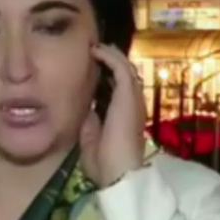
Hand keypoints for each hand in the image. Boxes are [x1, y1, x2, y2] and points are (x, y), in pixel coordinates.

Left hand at [79, 43, 146, 186]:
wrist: (117, 172)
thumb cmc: (104, 162)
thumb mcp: (91, 137)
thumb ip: (91, 120)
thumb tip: (86, 106)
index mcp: (126, 115)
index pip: (119, 88)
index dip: (108, 75)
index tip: (93, 66)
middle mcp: (133, 104)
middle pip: (125, 74)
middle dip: (110, 61)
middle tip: (94, 50)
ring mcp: (133, 98)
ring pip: (125, 68)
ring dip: (110, 55)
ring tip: (94, 47)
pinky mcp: (128, 95)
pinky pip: (121, 68)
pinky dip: (109, 57)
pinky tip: (96, 50)